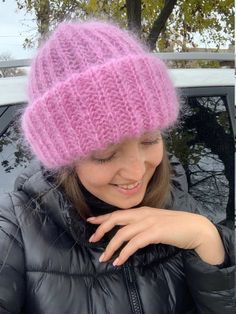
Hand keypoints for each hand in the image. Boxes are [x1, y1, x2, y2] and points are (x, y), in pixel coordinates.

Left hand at [87, 207, 224, 265]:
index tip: (90, 221)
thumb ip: (142, 224)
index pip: (118, 212)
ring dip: (111, 247)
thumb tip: (129, 233)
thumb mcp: (155, 222)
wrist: (195, 228)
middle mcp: (143, 214)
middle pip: (116, 219)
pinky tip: (119, 261)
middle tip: (92, 240)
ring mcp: (149, 222)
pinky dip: (124, 253)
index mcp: (142, 211)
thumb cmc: (176, 226)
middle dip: (101, 229)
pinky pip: (134, 243)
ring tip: (104, 258)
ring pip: (123, 233)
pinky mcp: (155, 232)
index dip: (103, 217)